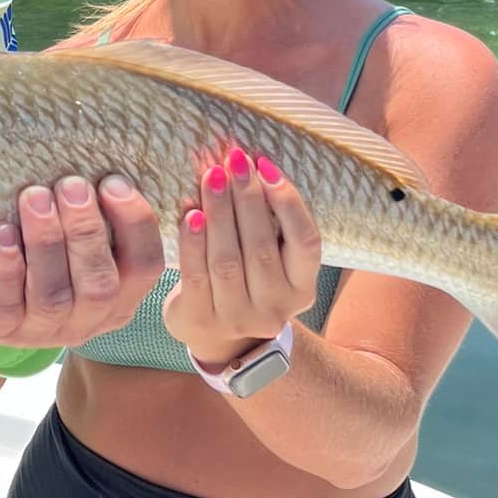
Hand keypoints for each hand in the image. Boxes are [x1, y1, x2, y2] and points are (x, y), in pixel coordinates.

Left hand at [0, 173, 164, 349]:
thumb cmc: (43, 250)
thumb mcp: (78, 235)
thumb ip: (99, 209)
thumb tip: (110, 161)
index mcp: (120, 295)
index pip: (146, 266)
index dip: (135, 224)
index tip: (113, 182)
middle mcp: (87, 319)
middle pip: (100, 285)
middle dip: (86, 231)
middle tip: (70, 185)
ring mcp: (42, 330)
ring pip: (53, 296)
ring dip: (46, 242)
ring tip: (34, 197)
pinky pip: (5, 306)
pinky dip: (6, 266)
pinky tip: (1, 232)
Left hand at [162, 148, 320, 369]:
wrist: (220, 337)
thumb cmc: (249, 280)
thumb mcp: (273, 260)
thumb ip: (270, 224)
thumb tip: (251, 163)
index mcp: (302, 288)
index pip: (305, 242)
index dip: (288, 202)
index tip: (266, 165)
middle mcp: (275, 306)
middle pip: (261, 246)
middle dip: (247, 197)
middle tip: (235, 160)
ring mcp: (237, 318)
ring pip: (227, 259)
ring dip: (220, 212)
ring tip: (213, 176)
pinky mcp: (201, 319)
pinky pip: (196, 274)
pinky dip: (193, 241)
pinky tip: (192, 213)